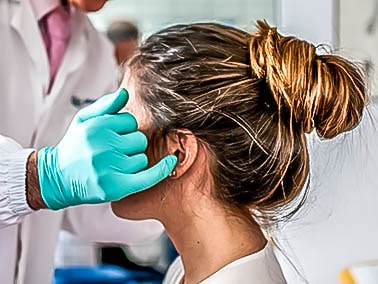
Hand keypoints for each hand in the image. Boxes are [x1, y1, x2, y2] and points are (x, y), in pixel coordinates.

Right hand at [37, 88, 176, 209]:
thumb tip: (126, 93)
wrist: (58, 178)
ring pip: (141, 158)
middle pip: (139, 140)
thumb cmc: (75, 146)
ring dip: (133, 161)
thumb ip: (106, 105)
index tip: (114, 136)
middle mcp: (103, 146)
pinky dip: (163, 169)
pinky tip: (171, 162)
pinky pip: (148, 176)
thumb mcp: (84, 120)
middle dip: (131, 145)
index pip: (131, 122)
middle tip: (114, 152)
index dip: (125, 129)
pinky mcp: (116, 187)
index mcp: (97, 127)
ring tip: (114, 165)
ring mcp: (110, 168)